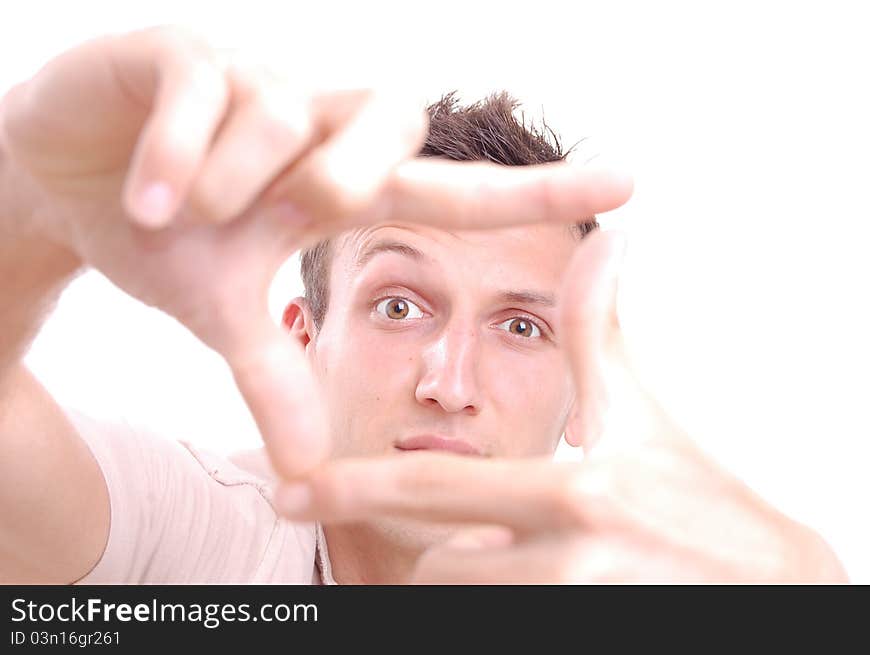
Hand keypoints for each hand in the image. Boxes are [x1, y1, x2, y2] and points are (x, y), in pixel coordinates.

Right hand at [0, 26, 632, 478]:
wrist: (70, 184)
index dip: (536, 191)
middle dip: (352, 172)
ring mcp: (252, 79)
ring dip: (233, 181)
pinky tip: (149, 197)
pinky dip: (177, 150)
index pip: (454, 189)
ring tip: (181, 215)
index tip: (625, 184)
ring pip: (287, 108)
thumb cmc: (170, 236)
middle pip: (390, 121)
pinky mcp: (180, 53)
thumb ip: (273, 375)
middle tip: (307, 208)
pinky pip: (204, 87)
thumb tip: (305, 468)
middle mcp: (315, 122)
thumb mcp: (227, 313)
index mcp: (342, 183)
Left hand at [276, 230, 847, 581]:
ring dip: (463, 569)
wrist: (770, 581)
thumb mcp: (639, 411)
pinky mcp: (576, 632)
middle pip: (435, 562)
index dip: (350, 488)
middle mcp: (563, 562)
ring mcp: (568, 607)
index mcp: (568, 494)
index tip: (288, 487)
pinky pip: (490, 617)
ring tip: (500, 548)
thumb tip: (602, 239)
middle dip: (414, 540)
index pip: (433, 492)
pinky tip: (529, 574)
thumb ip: (599, 332)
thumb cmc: (697, 492)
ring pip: (457, 593)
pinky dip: (491, 594)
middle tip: (378, 520)